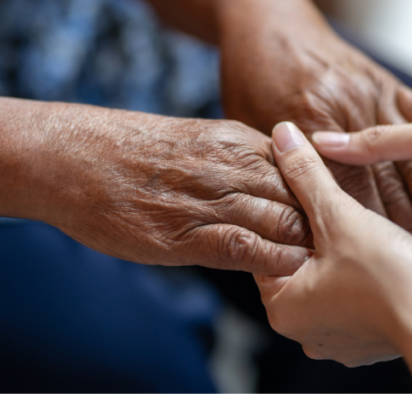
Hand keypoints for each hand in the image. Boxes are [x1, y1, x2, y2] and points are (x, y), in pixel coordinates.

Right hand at [40, 108, 312, 275]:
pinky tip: (285, 272)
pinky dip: (272, 261)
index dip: (321, 195)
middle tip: (338, 247)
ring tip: (321, 266)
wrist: (73, 157)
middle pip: (302, 195)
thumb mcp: (192, 139)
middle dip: (323, 223)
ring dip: (305, 245)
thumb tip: (265, 185)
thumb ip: (233, 159)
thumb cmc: (129, 151)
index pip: (301, 168)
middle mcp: (231, 166)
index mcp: (235, 139)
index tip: (330, 216)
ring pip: (283, 220)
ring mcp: (209, 199)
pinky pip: (246, 247)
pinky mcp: (185, 234)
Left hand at [220, 10, 411, 255]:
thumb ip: (273, 168)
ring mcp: (370, 92)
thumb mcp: (250, 127)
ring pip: (406, 157)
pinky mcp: (389, 85)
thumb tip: (280, 218)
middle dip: (402, 228)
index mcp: (309, 117)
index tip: (378, 268)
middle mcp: (344, 104)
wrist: (272, 23)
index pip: (339, 187)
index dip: (361, 232)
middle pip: (377, 178)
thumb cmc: (254, 75)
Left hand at [255, 122, 411, 391]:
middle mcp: (306, 329)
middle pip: (301, 261)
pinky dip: (367, 269)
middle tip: (331, 200)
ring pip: (333, 275)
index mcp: (283, 308)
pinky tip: (381, 248)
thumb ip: (307, 175)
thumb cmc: (390, 280)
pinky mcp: (372, 334)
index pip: (268, 247)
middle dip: (317, 230)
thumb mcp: (339, 216)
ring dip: (344, 247)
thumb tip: (282, 136)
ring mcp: (341, 336)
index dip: (284, 212)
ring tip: (358, 220)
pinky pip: (360, 291)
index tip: (300, 187)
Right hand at [312, 115, 411, 291]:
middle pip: (372, 192)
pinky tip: (353, 249)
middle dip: (343, 195)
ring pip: (383, 225)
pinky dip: (384, 252)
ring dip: (362, 224)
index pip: (370, 152)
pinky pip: (402, 255)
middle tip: (300, 198)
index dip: (337, 156)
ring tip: (317, 226)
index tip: (300, 159)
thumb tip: (329, 142)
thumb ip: (385, 140)